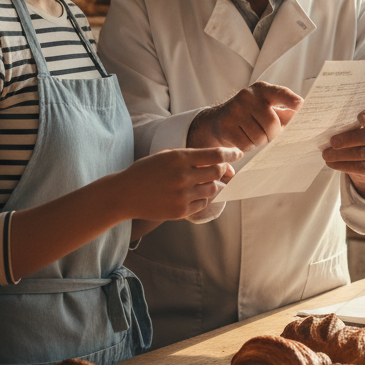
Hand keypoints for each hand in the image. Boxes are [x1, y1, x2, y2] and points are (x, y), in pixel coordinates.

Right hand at [118, 147, 240, 220]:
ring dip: (214, 184)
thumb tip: (220, 162)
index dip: (231, 153)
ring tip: (205, 182)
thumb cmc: (147, 171)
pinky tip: (194, 194)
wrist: (125, 194)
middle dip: (223, 169)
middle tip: (222, 169)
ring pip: (213, 189)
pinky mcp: (181, 211)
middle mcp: (183, 176)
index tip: (238, 153)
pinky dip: (203, 197)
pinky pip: (203, 203)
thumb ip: (192, 157)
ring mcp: (182, 195)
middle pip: (218, 172)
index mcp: (179, 158)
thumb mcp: (166, 156)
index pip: (215, 154)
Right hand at [187, 82, 302, 151]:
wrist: (217, 120)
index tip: (299, 104)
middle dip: (272, 134)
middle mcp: (248, 96)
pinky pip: (246, 144)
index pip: (279, 93)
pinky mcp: (226, 125)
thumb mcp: (266, 107)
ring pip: (259, 137)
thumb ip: (285, 111)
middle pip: (272, 124)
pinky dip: (248, 147)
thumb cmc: (250, 115)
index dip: (290, 99)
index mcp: (262, 89)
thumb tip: (300, 115)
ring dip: (259, 142)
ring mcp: (235, 109)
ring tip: (253, 135)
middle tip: (266, 134)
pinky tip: (243, 139)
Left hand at [322, 107, 364, 202]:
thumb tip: (326, 126)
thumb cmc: (355, 134)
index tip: (360, 117)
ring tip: (326, 154)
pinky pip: (359, 167)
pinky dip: (342, 165)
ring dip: (341, 154)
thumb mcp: (355, 126)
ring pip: (362, 153)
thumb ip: (347, 123)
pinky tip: (331, 163)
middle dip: (349, 139)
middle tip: (332, 142)